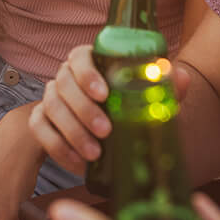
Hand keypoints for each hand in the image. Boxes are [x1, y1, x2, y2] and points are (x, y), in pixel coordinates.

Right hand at [28, 45, 192, 173]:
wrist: (116, 137)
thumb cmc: (134, 110)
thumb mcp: (152, 101)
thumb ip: (167, 88)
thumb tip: (180, 77)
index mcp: (91, 63)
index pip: (79, 57)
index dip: (87, 74)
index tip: (104, 94)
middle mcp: (66, 77)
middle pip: (63, 83)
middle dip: (83, 109)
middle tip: (105, 131)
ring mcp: (52, 98)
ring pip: (50, 107)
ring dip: (72, 131)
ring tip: (94, 153)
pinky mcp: (41, 121)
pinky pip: (39, 130)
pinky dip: (57, 147)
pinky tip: (77, 162)